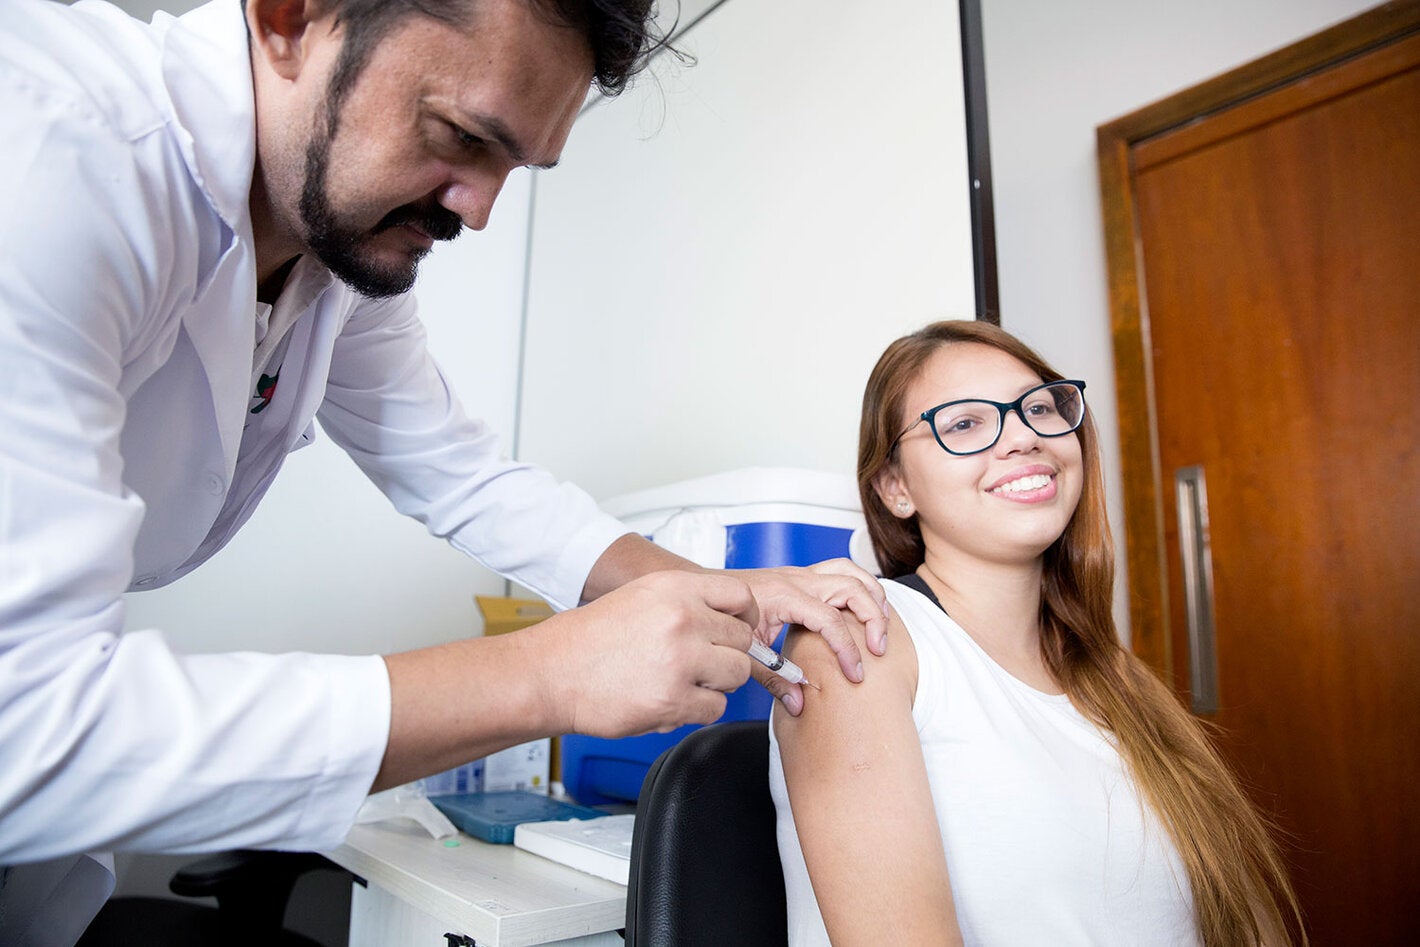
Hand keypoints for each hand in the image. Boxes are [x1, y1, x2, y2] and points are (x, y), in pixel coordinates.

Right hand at [542, 570, 760, 737]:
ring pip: (737, 674)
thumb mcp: (641, 597)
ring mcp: (680, 659)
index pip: (740, 595)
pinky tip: (670, 700)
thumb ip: (688, 603)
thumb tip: (732, 622)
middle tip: (699, 664)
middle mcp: (682, 618)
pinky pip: (716, 707)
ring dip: (716, 683)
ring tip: (683, 682)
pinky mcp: (674, 699)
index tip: (735, 631)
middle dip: (726, 654)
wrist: (551, 674)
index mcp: (675, 587)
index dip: (744, 617)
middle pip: (742, 639)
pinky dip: (698, 709)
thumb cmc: (590, 640)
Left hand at [729, 558, 888, 711]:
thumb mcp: (745, 652)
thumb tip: (799, 703)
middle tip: (877, 650)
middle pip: (851, 588)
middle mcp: (797, 579)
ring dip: (873, 597)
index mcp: (783, 596)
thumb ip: (772, 679)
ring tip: (881, 627)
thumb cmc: (723, 617)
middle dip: (873, 619)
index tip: (855, 674)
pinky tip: (865, 612)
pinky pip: (842, 572)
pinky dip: (861, 588)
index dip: (847, 649)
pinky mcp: (804, 576)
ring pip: (852, 572)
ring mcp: (802, 574)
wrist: (705, 591)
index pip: (830, 620)